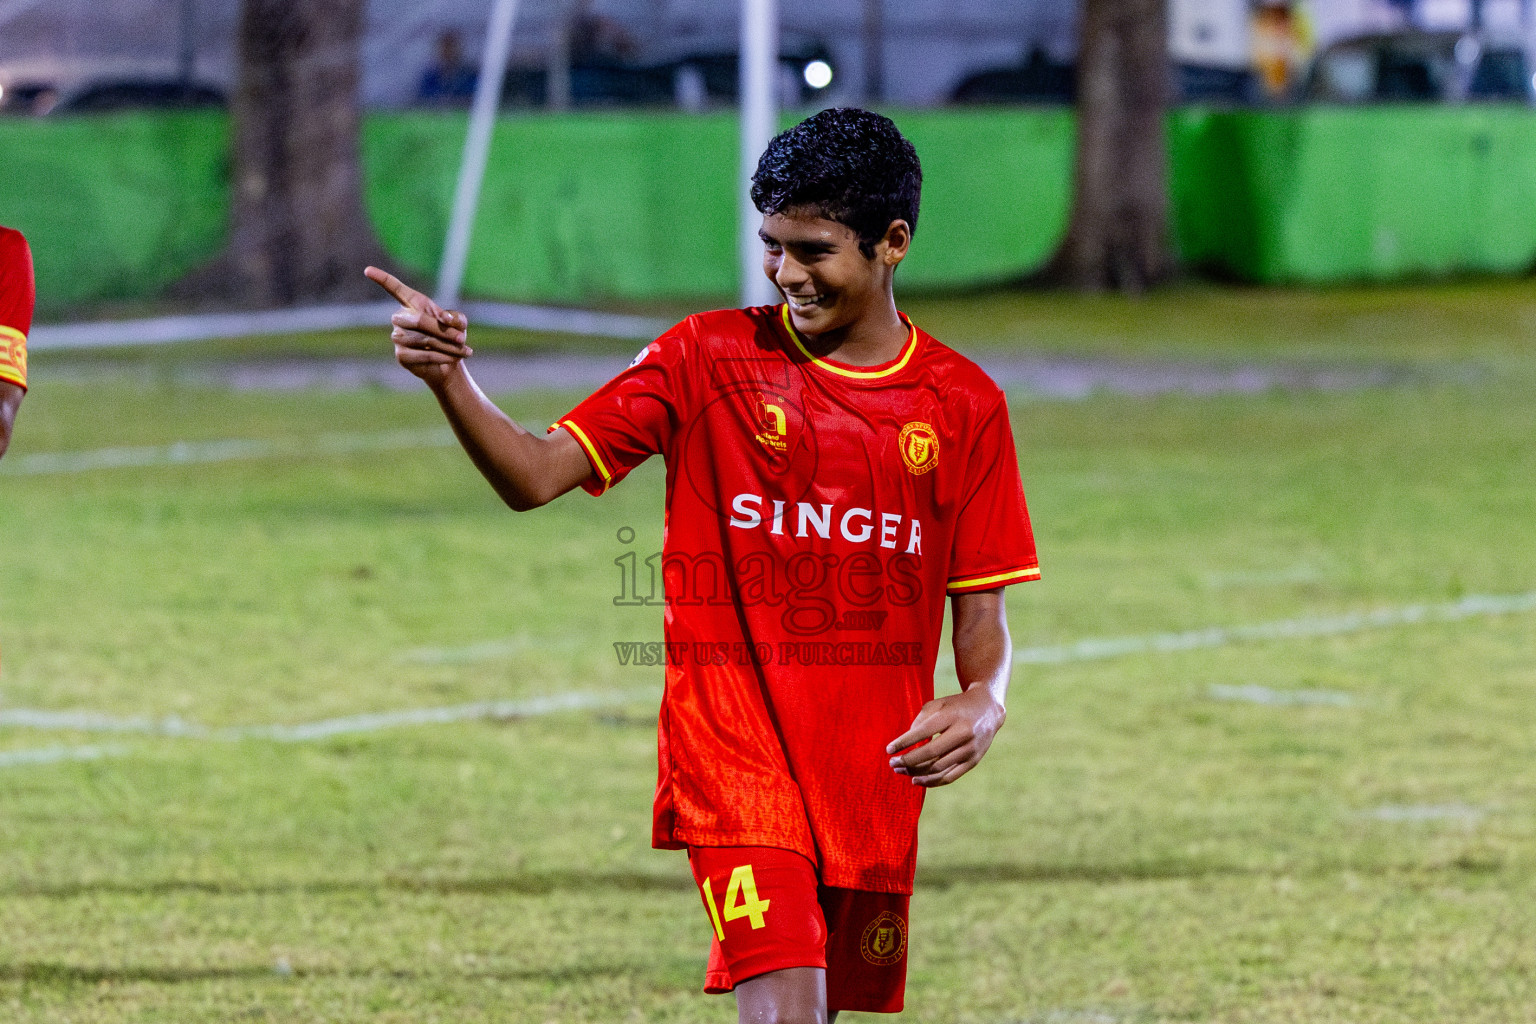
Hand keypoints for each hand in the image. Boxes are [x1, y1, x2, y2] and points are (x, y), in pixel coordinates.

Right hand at [365, 266, 471, 387]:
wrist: (449, 363)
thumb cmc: (452, 337)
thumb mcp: (459, 324)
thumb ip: (456, 318)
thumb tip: (445, 318)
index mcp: (412, 303)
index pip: (395, 289)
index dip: (382, 279)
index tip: (368, 270)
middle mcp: (400, 318)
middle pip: (417, 320)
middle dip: (442, 330)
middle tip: (461, 338)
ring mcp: (398, 337)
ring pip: (424, 340)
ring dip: (447, 346)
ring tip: (464, 351)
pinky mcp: (401, 356)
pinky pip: (423, 355)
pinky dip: (442, 357)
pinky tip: (452, 359)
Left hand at [886, 685, 1005, 786]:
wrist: (988, 709)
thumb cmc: (955, 706)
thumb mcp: (938, 704)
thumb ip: (920, 721)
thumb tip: (905, 744)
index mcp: (952, 716)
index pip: (923, 732)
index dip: (904, 743)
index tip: (888, 750)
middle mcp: (963, 733)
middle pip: (931, 753)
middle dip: (908, 761)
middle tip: (892, 764)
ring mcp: (970, 749)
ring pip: (938, 768)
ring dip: (916, 772)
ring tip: (900, 771)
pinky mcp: (973, 761)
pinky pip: (949, 777)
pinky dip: (931, 782)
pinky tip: (916, 780)